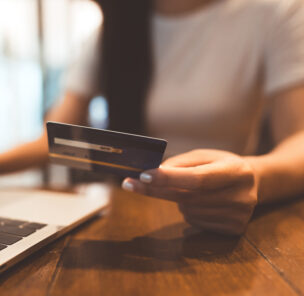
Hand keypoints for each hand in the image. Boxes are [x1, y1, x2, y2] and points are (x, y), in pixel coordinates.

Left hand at [121, 149, 258, 234]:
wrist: (255, 182)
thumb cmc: (221, 165)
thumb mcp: (204, 156)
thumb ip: (180, 163)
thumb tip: (152, 173)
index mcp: (237, 171)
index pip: (197, 179)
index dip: (169, 178)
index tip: (143, 174)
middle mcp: (242, 196)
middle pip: (188, 197)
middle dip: (156, 189)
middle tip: (130, 183)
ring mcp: (239, 216)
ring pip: (188, 210)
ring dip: (177, 199)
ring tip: (190, 189)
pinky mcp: (234, 230)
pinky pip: (194, 221)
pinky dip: (188, 211)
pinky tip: (200, 202)